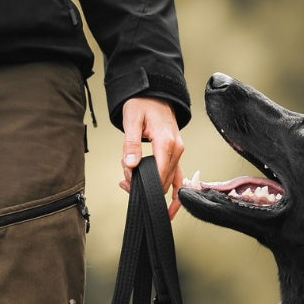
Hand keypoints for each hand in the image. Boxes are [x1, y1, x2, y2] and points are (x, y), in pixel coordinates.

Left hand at [120, 97, 185, 217]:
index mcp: (166, 143)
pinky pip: (179, 180)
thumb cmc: (143, 104)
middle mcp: (176, 151)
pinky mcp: (176, 156)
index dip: (143, 182)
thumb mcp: (132, 120)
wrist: (154, 94)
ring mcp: (178, 154)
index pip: (158, 173)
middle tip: (124, 182)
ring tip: (134, 187)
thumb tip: (131, 165)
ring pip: (169, 182)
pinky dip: (175, 195)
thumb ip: (131, 144)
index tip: (128, 182)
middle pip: (163, 180)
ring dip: (154, 189)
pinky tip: (169, 209)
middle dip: (144, 186)